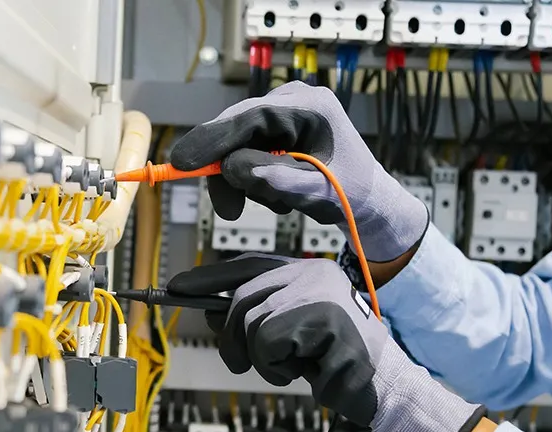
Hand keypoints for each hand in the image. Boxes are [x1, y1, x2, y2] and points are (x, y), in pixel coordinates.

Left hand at [168, 254, 484, 431]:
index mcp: (306, 272)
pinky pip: (268, 342)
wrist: (386, 388)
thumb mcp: (287, 337)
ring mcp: (320, 294)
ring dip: (258, 359)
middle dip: (229, 336)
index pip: (248, 265)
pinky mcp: (325, 320)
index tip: (175, 287)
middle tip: (236, 363)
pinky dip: (274, 367)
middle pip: (242, 299)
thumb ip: (254, 319)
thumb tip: (208, 310)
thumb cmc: (333, 362)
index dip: (208, 277)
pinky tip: (304, 372)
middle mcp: (313, 273)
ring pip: (251, 322)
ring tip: (289, 368)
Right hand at [170, 81, 428, 261]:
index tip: (182, 163)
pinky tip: (276, 194)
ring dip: (244, 180)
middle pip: (235, 129)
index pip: (248, 117)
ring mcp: (282, 114)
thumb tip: (238, 168)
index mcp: (310, 106)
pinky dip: (250, 178)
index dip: (212, 140)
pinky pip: (244, 150)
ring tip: (277, 204)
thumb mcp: (319, 191)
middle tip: (230, 211)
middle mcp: (292, 101)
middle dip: (228, 172)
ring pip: (236, 144)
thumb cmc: (353, 194)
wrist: (369, 201)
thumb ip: (281, 179)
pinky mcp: (275, 130)